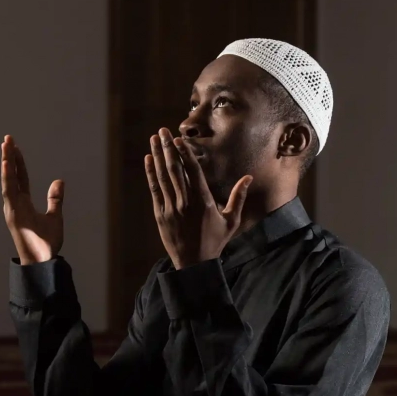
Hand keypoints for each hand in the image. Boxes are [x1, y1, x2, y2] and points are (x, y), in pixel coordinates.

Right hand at [0, 135, 63, 264]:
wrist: (43, 260)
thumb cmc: (46, 243)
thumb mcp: (55, 216)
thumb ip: (55, 199)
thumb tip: (59, 181)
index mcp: (23, 203)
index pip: (20, 178)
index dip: (18, 162)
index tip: (15, 147)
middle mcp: (15, 204)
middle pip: (12, 175)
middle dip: (9, 156)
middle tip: (7, 138)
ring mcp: (12, 208)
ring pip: (8, 180)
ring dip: (6, 161)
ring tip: (5, 144)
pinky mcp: (12, 213)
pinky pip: (9, 191)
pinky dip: (7, 176)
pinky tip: (6, 162)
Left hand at [145, 128, 251, 269]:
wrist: (194, 264)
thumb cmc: (215, 241)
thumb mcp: (231, 221)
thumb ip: (238, 197)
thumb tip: (248, 177)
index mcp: (203, 201)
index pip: (192, 171)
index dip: (184, 153)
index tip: (178, 139)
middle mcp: (185, 202)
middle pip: (175, 170)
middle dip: (168, 148)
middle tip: (163, 131)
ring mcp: (171, 208)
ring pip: (163, 177)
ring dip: (157, 156)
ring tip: (154, 139)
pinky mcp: (160, 215)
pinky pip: (155, 190)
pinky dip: (151, 174)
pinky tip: (148, 160)